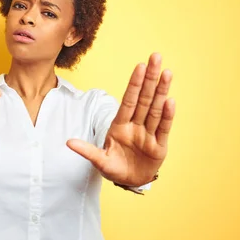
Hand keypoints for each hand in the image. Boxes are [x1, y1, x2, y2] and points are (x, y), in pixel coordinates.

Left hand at [67, 53, 175, 186]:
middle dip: (150, 78)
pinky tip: (170, 100)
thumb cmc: (114, 168)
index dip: (134, 84)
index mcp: (120, 126)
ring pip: (156, 109)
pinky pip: (163, 128)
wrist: (130, 182)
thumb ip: (86, 151)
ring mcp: (148, 134)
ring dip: (161, 91)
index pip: (128, 101)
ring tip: (167, 73)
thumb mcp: (99, 161)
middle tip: (155, 57)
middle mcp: (136, 125)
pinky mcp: (159, 146)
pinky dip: (168, 115)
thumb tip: (68, 143)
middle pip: (144, 99)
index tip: (139, 66)